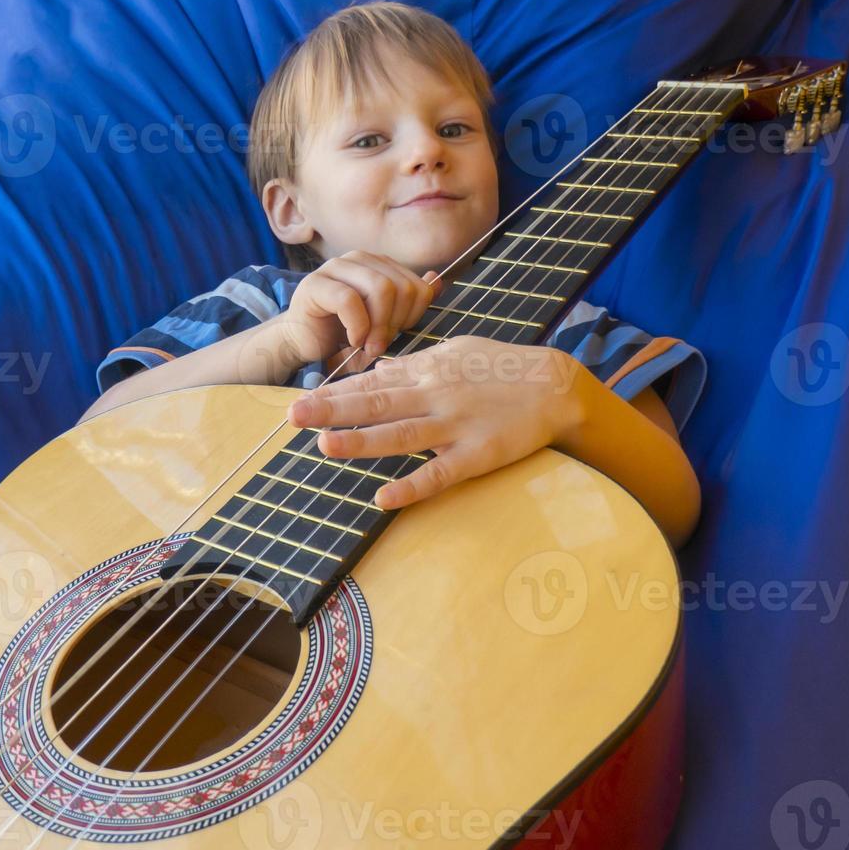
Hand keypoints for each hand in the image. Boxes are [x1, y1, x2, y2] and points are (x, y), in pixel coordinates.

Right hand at [277, 251, 443, 364]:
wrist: (301, 344)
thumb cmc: (342, 335)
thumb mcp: (384, 322)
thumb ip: (410, 303)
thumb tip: (436, 280)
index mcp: (379, 265)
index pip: (416, 285)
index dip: (413, 316)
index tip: (396, 335)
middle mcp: (359, 259)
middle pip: (401, 286)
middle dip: (396, 322)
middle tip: (381, 345)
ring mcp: (336, 267)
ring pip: (380, 289)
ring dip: (379, 325)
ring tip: (369, 345)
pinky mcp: (315, 283)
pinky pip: (349, 300)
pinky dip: (357, 326)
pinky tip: (353, 340)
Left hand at [286, 335, 583, 508]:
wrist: (556, 386)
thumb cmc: (503, 367)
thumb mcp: (457, 351)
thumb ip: (415, 362)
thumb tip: (378, 367)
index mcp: (429, 371)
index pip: (373, 381)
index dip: (336, 391)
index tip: (302, 397)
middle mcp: (435, 395)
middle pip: (377, 403)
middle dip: (333, 410)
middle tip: (293, 415)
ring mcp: (455, 426)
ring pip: (401, 435)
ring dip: (362, 441)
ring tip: (324, 446)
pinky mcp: (477, 455)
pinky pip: (440, 473)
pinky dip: (412, 485)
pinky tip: (384, 498)